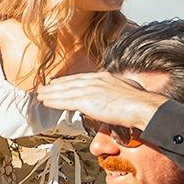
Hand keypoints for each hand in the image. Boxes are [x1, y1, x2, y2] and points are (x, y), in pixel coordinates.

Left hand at [35, 71, 170, 129]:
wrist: (142, 106)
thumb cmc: (140, 103)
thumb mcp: (127, 91)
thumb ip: (116, 92)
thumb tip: (114, 98)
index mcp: (105, 77)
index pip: (82, 78)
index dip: (68, 81)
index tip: (59, 82)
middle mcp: (95, 80)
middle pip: (70, 83)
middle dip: (56, 86)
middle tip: (44, 87)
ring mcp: (90, 90)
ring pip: (65, 91)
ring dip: (50, 94)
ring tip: (40, 95)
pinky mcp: (87, 100)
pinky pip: (65, 101)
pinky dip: (53, 101)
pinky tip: (45, 102)